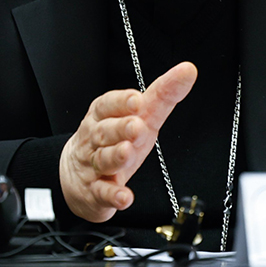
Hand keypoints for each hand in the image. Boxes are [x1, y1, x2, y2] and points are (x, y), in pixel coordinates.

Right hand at [59, 61, 196, 221]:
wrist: (77, 174)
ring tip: (127, 152)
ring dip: (115, 156)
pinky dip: (113, 195)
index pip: (108, 104)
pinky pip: (103, 193)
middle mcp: (96, 138)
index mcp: (104, 115)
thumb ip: (163, 94)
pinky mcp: (96, 192)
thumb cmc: (115, 138)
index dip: (122, 102)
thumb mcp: (140, 115)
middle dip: (120, 128)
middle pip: (105, 131)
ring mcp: (95, 165)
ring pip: (103, 159)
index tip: (137, 100)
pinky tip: (125, 196)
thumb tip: (188, 70)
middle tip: (136, 127)